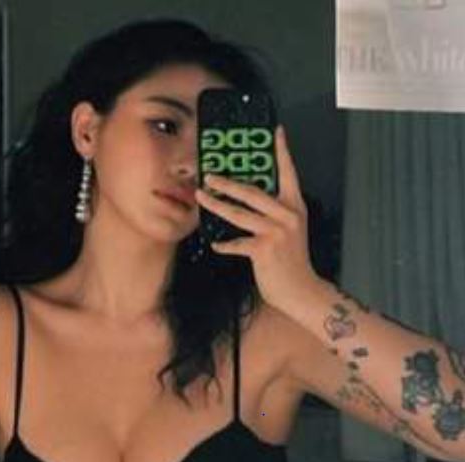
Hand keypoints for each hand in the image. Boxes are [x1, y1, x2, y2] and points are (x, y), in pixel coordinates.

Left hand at [194, 125, 321, 314]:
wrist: (299, 288)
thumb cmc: (291, 261)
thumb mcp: (290, 230)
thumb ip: (275, 214)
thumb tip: (250, 200)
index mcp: (295, 207)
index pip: (289, 173)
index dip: (282, 151)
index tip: (276, 132)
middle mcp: (287, 215)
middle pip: (252, 191)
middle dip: (227, 182)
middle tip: (210, 175)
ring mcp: (276, 232)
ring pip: (239, 213)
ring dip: (217, 205)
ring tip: (202, 198)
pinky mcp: (264, 249)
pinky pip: (237, 243)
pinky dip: (224, 245)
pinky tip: (216, 244)